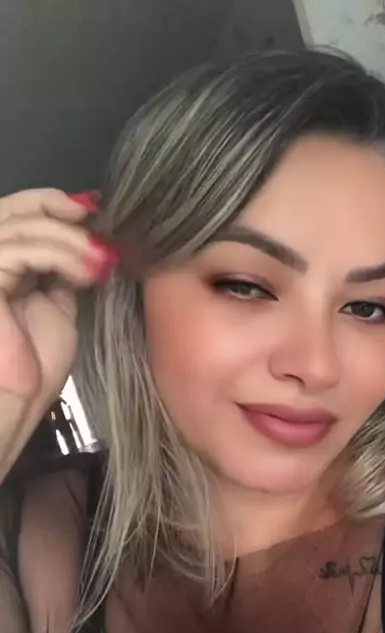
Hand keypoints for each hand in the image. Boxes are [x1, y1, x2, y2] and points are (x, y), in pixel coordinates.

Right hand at [0, 188, 116, 479]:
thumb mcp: (58, 305)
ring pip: (23, 226)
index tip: (93, 212)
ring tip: (100, 264)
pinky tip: (86, 274)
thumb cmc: (33, 366)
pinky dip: (60, 255)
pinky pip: (22, 251)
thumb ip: (61, 270)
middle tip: (96, 224)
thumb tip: (88, 242)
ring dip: (70, 241)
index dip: (52, 203)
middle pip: (14, 209)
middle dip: (59, 209)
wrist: (17, 402)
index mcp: (1, 265)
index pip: (19, 214)